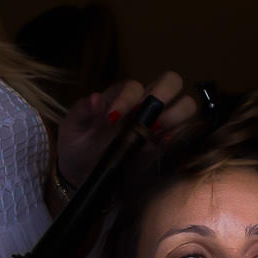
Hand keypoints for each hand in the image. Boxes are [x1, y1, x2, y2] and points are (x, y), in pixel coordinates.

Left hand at [55, 71, 198, 188]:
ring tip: (155, 132)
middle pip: (171, 82)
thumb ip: (80, 112)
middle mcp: (145, 105)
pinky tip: (160, 146)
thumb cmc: (76, 145)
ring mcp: (159, 123)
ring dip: (176, 115)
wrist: (81, 175)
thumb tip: (94, 99)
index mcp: (122, 96)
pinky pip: (186, 133)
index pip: (134, 86)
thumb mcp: (71, 128)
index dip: (126, 98)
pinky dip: (179, 136)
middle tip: (146, 116)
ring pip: (186, 105)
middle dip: (163, 94)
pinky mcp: (166, 145)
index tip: (112, 118)